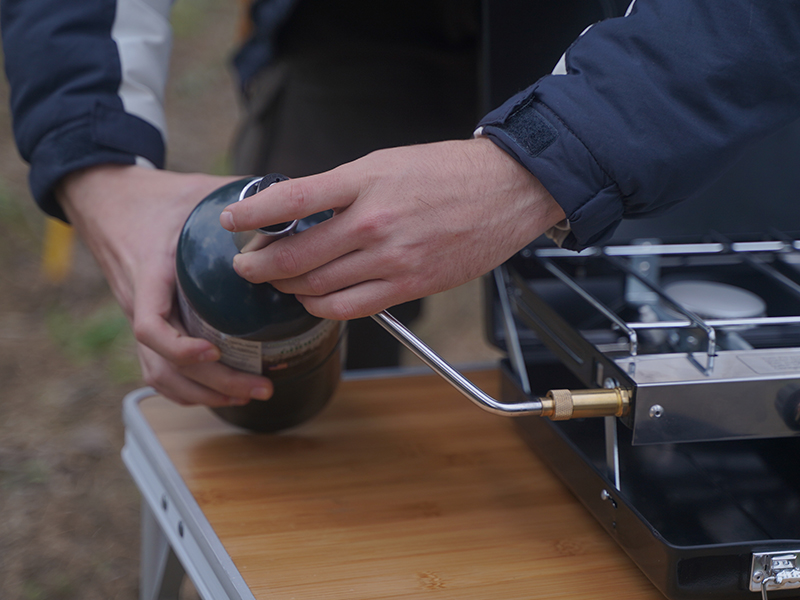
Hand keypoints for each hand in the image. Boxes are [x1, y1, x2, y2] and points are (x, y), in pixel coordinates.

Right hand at [57, 165, 273, 405]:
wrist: (105, 197)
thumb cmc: (153, 196)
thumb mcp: (195, 190)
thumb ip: (241, 198)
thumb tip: (292, 207)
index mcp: (150, 273)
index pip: (149, 324)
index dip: (179, 348)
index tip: (213, 352)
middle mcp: (140, 303)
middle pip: (164, 365)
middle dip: (213, 385)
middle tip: (260, 387)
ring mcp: (140, 317)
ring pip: (160, 376)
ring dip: (204, 394)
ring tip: (249, 395)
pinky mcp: (148, 322)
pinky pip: (160, 369)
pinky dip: (190, 389)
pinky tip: (224, 392)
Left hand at [220, 138, 565, 318]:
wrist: (506, 190)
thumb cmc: (447, 172)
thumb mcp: (386, 163)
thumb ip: (342, 189)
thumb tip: (301, 211)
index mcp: (365, 182)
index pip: (292, 200)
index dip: (252, 215)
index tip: (230, 224)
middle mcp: (374, 223)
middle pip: (297, 256)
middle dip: (260, 265)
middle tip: (245, 267)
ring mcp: (392, 259)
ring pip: (319, 287)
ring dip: (288, 289)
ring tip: (277, 284)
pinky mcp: (409, 285)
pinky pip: (351, 308)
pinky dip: (323, 307)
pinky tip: (314, 300)